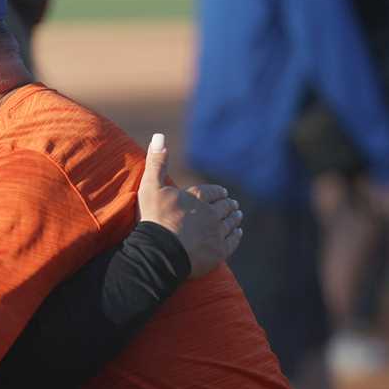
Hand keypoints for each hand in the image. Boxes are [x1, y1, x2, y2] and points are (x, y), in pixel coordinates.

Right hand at [136, 133, 242, 277]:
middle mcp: (210, 214)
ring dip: (234, 218)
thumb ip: (157, 163)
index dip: (218, 192)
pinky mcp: (218, 252)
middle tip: (232, 204)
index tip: (223, 192)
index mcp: (197, 198)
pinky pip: (232, 241)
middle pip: (224, 207)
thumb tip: (159, 135)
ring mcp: (216, 234)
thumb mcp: (151, 188)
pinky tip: (237, 233)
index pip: (212, 192)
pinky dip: (236, 235)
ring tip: (237, 216)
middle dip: (228, 204)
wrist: (160, 252)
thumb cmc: (154, 219)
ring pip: (230, 223)